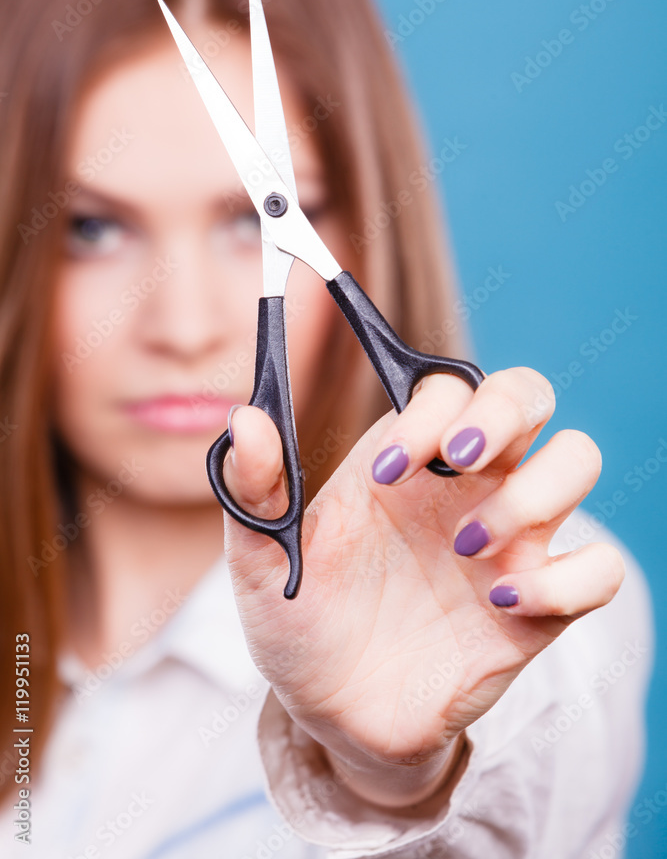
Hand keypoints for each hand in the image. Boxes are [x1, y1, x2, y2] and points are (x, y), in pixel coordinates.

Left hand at [221, 367, 624, 806]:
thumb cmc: (299, 623)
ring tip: (465, 549)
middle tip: (456, 462)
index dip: (432, 408)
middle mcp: (464, 485)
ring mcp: (507, 541)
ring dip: (533, 492)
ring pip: (576, 461)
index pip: (449, 386)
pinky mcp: (537, 607)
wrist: (331, 715)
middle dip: (504, 411)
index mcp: (404, 458)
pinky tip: (503, 602)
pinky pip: (596, 570)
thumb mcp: (262, 562)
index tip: (391, 466)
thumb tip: (244, 417)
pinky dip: (566, 580)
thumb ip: (255, 491)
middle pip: (528, 395)